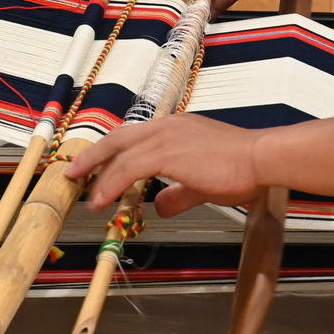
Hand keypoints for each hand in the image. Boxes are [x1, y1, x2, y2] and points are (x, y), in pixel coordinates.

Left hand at [66, 112, 262, 215]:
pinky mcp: (167, 152)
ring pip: (120, 154)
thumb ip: (178, 194)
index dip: (112, 152)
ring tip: (85, 197)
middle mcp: (167, 126)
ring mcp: (166, 137)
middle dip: (93, 157)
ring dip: (99, 177)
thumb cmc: (241, 168)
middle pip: (118, 139)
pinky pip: (129, 168)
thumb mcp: (202, 184)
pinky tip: (102, 201)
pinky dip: (111, 184)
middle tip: (74, 173)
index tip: (95, 166)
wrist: (260, 159)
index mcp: (176, 128)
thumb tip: (160, 206)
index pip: (134, 137)